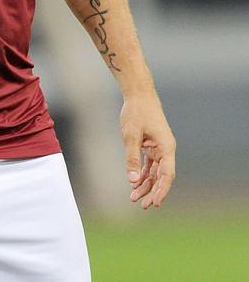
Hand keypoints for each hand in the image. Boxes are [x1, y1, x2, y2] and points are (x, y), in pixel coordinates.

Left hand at [120, 95, 175, 209]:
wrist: (138, 94)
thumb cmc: (136, 112)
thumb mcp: (131, 135)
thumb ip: (132, 158)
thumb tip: (133, 180)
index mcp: (166, 148)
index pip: (167, 175)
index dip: (162, 190)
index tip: (154, 203)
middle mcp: (166, 150)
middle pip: (162, 177)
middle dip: (152, 191)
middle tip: (141, 205)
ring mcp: (159, 148)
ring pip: (155, 172)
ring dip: (146, 184)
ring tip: (134, 197)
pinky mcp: (151, 145)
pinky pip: (149, 164)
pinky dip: (143, 174)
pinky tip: (135, 183)